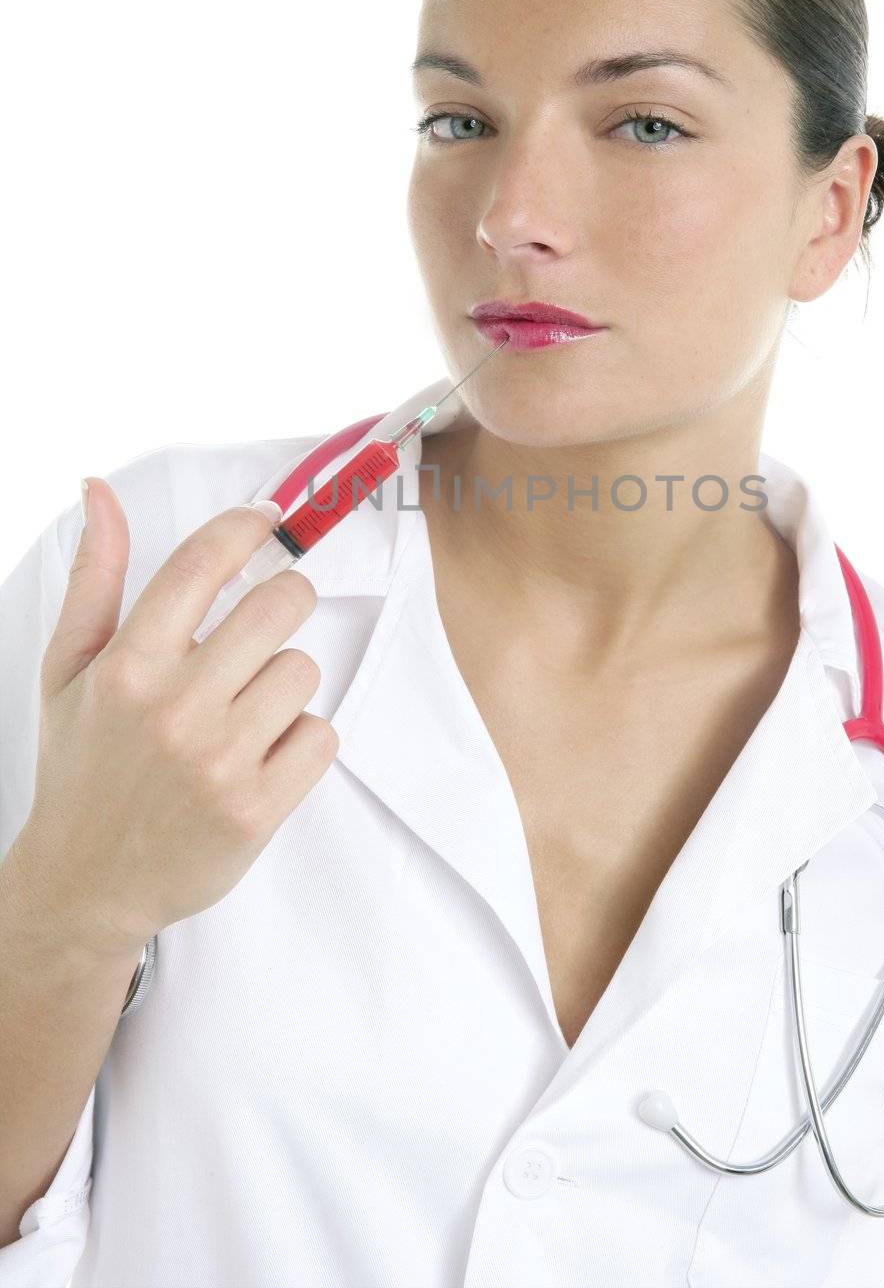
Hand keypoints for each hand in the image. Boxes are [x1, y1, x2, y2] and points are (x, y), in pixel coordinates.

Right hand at [17, 477, 339, 960]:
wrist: (86, 884)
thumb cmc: (83, 768)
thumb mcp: (69, 671)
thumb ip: (93, 579)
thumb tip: (98, 493)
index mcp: (126, 666)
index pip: (202, 565)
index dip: (247, 527)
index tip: (269, 517)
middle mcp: (173, 709)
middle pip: (277, 607)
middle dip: (285, 601)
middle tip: (269, 621)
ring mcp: (218, 761)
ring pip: (303, 670)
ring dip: (285, 683)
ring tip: (244, 712)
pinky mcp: (257, 808)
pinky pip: (321, 735)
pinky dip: (301, 741)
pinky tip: (260, 756)